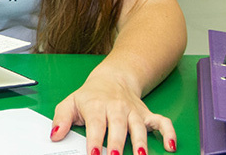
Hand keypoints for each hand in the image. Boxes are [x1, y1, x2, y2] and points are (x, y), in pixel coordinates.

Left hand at [49, 75, 176, 154]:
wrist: (113, 78)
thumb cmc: (90, 96)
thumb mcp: (70, 103)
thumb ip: (60, 119)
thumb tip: (54, 136)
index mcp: (96, 106)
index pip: (96, 125)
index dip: (95, 140)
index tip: (94, 154)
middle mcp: (116, 108)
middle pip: (118, 126)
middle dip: (118, 143)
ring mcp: (133, 112)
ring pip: (139, 126)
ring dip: (141, 142)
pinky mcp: (147, 115)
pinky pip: (162, 122)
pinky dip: (169, 132)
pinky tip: (171, 146)